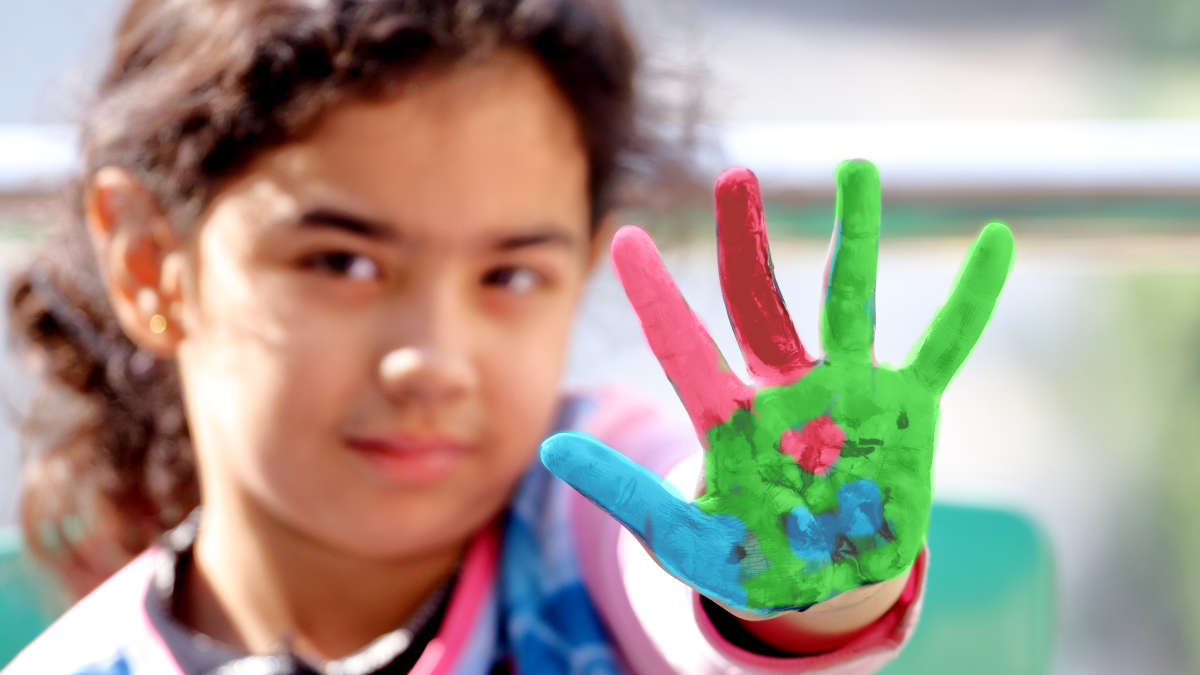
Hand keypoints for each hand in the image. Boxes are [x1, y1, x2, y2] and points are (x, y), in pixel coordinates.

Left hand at [542, 161, 1013, 614]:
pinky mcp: (907, 406)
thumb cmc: (750, 555)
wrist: (827, 577)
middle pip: (762, 304)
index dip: (656, 298)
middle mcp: (788, 388)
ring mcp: (850, 390)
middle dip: (747, 243)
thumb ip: (625, 494)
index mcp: (732, 418)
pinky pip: (943, 345)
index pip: (685, 348)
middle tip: (733, 174)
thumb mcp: (682, 537)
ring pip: (850, 301)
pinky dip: (970, 300)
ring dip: (856, 238)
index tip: (623, 240)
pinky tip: (996, 242)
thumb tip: (547, 451)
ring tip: (860, 168)